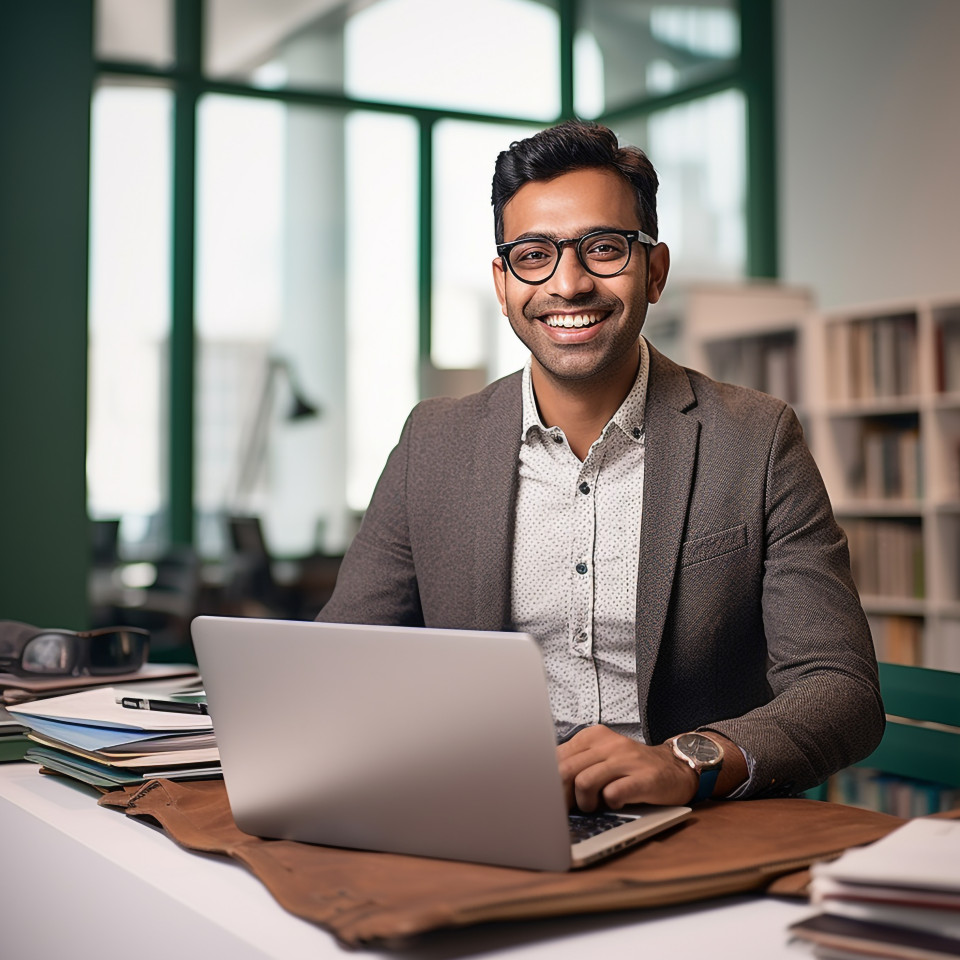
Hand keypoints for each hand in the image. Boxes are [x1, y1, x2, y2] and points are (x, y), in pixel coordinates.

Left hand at [557, 725, 697, 810]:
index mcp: (593, 736)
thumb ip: (577, 765)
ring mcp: (626, 759)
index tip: (549, 797)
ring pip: (584, 782)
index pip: (556, 757)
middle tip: (569, 809)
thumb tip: (547, 787)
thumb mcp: (601, 758)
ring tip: (594, 807)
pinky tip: (616, 804)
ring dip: (585, 802)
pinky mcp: (644, 778)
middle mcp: (608, 743)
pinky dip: (609, 804)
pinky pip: (613, 794)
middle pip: (566, 770)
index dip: (548, 782)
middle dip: (562, 796)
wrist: (676, 768)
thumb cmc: (632, 768)